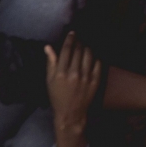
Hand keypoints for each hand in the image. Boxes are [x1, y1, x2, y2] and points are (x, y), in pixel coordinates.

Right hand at [44, 32, 103, 146]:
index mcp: (61, 73)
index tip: (72, 33)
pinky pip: (97, 63)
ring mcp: (86, 77)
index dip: (70, 39)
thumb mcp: (50, 80)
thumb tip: (48, 47)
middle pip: (78, 50)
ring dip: (87, 48)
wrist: (71, 113)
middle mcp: (74, 73)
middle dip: (79, 42)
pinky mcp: (95, 81)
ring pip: (89, 54)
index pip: (66, 49)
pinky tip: (91, 58)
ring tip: (84, 48)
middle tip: (78, 39)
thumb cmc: (57, 96)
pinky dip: (94, 58)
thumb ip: (50, 63)